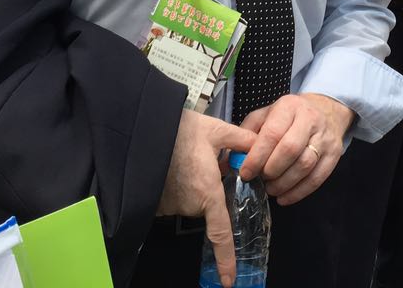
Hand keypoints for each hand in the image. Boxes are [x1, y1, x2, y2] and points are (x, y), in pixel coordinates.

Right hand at [156, 109, 257, 287]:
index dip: (226, 259)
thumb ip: (242, 141)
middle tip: (203, 159)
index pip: (220, 234)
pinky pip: (174, 197)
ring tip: (186, 158)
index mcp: (208, 193)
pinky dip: (177, 184)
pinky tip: (174, 165)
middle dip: (210, 187)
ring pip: (191, 199)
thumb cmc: (179, 130)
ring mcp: (170, 204)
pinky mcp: (157, 200)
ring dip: (193, 184)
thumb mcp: (217, 130)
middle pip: (208, 204)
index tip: (229, 280)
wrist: (143, 129)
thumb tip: (259, 147)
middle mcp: (189, 204)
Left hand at [238, 93, 353, 205]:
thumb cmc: (289, 116)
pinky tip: (285, 197)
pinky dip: (299, 192)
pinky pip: (318, 178)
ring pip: (305, 165)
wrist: (325, 109)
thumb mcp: (266, 115)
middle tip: (260, 180)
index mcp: (289, 106)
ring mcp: (325, 137)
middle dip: (271, 170)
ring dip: (284, 183)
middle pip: (290, 150)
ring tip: (271, 189)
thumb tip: (230, 161)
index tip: (246, 172)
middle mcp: (310, 119)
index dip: (257, 156)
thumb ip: (247, 134)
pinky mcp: (334, 154)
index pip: (272, 133)